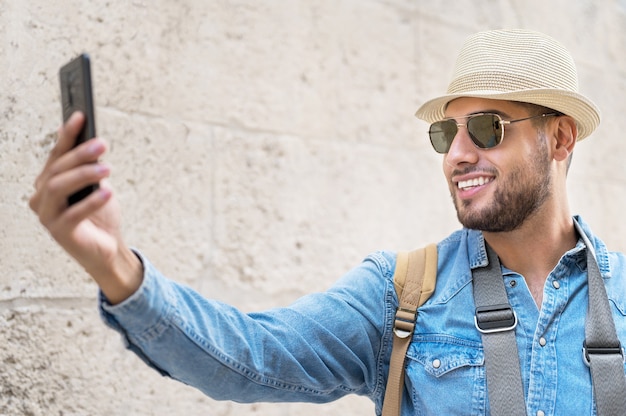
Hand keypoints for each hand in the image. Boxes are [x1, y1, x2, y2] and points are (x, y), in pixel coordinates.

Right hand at [29, 112, 142, 303]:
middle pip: (57, 169)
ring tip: (107, 168)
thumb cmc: (100, 216)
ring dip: (83, 174)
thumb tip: (89, 140)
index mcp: (47, 184)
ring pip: (59, 187)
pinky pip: (73, 213)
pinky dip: (92, 201)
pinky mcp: (59, 233)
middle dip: (79, 154)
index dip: (66, 135)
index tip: (80, 116)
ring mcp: (47, 216)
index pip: (56, 155)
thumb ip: (88, 166)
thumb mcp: (96, 186)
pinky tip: (108, 192)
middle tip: (101, 143)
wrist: (107, 249)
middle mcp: (41, 198)